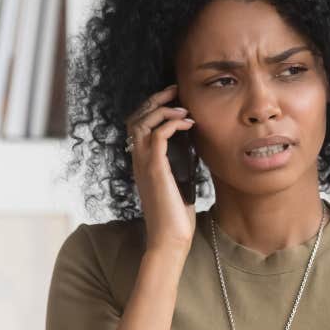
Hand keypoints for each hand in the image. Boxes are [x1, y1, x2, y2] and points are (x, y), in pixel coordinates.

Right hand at [125, 83, 196, 254]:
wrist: (170, 238)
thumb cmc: (175, 215)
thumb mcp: (178, 181)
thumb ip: (179, 163)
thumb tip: (193, 145)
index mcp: (141, 162)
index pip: (136, 125)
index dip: (151, 108)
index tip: (172, 99)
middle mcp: (137, 160)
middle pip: (135, 118)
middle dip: (155, 100)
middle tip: (174, 90)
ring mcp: (143, 164)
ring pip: (142, 123)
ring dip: (163, 110)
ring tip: (183, 107)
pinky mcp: (155, 170)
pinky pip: (157, 136)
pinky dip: (171, 124)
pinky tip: (188, 123)